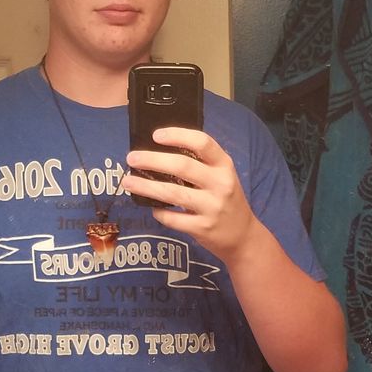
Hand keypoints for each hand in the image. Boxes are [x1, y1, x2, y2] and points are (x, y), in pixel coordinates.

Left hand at [123, 127, 257, 263]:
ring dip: (146, 186)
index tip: (156, 135)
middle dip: (152, 160)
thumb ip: (201, 164)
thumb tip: (160, 151)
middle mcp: (220, 184)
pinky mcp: (202, 228)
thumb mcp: (223, 177)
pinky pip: (173, 218)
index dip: (178, 135)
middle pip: (182, 166)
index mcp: (224, 166)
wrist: (244, 236)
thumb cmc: (227, 200)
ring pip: (172, 193)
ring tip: (127, 182)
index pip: (202, 143)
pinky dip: (158, 212)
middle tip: (132, 158)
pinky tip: (152, 208)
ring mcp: (212, 207)